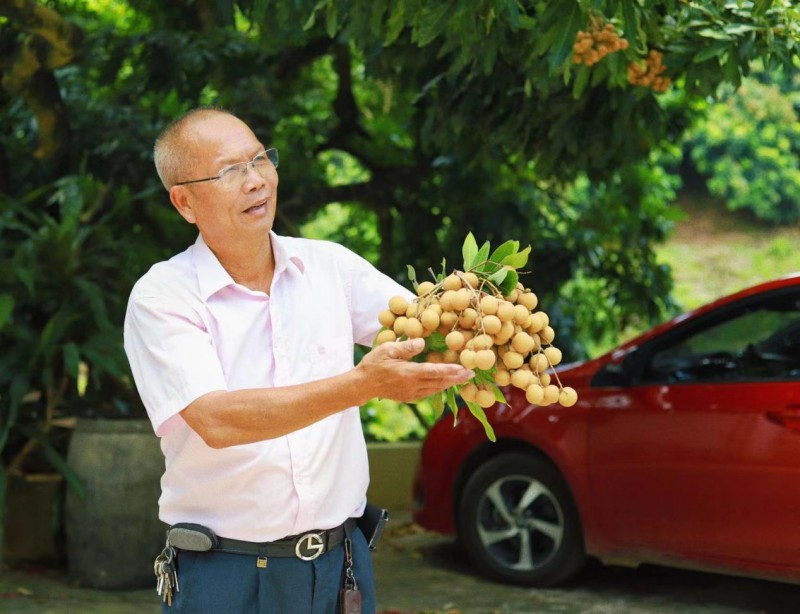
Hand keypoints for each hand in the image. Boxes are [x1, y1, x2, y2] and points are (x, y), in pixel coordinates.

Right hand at [357, 338, 474, 402]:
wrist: (362, 386)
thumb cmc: (373, 364)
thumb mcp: (386, 350)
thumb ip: (406, 347)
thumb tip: (423, 342)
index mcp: (408, 373)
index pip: (434, 372)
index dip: (451, 370)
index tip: (465, 369)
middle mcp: (412, 386)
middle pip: (439, 382)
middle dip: (456, 378)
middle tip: (471, 374)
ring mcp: (411, 394)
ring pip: (436, 389)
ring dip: (450, 383)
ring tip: (463, 378)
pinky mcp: (409, 397)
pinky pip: (429, 392)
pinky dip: (439, 387)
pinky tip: (445, 382)